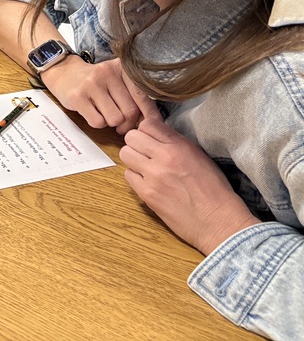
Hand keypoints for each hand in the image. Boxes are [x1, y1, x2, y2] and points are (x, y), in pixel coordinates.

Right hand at [40, 56, 154, 134]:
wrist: (64, 72)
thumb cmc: (96, 82)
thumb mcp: (116, 81)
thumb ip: (134, 96)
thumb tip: (152, 122)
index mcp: (121, 67)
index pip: (142, 96)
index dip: (149, 115)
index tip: (151, 126)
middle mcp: (108, 73)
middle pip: (129, 111)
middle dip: (127, 124)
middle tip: (121, 125)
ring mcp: (91, 84)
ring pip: (114, 119)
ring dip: (111, 123)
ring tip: (104, 114)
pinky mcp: (77, 96)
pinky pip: (98, 122)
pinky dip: (97, 123)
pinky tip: (93, 113)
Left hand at [121, 115, 260, 253]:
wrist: (219, 221)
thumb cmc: (215, 190)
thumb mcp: (200, 156)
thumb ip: (176, 142)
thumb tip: (157, 134)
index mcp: (180, 146)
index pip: (148, 124)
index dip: (148, 131)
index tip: (152, 139)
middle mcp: (164, 157)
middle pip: (131, 137)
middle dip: (137, 143)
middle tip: (145, 152)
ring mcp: (153, 176)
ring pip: (125, 154)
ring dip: (133, 159)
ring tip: (145, 167)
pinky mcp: (147, 194)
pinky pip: (128, 175)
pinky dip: (136, 177)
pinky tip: (148, 182)